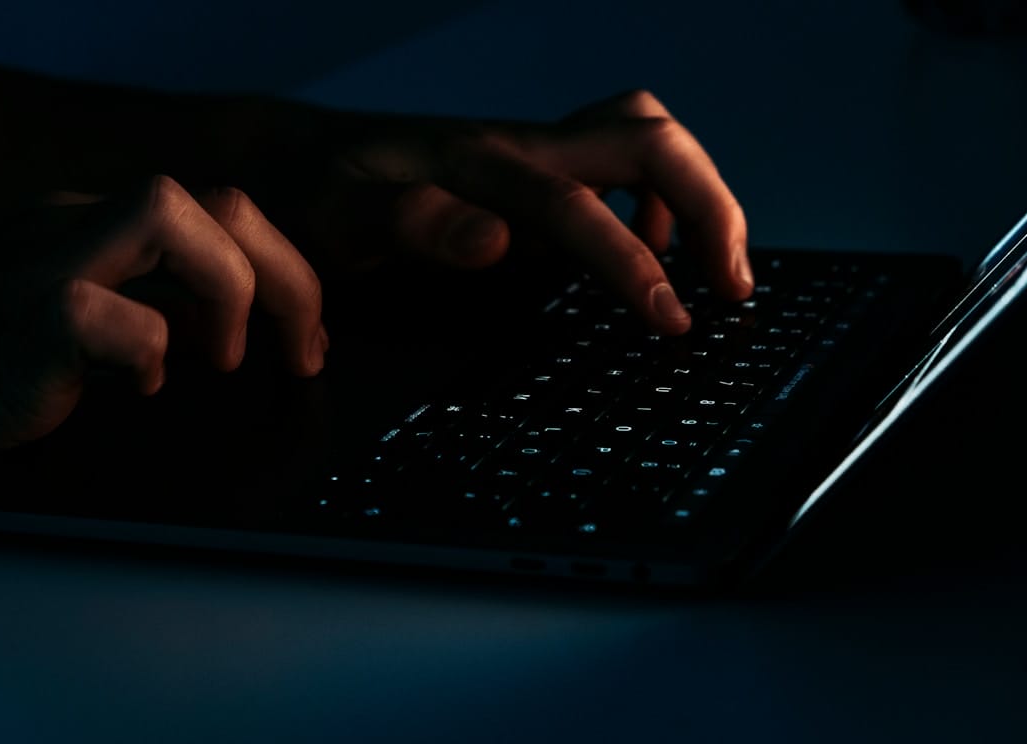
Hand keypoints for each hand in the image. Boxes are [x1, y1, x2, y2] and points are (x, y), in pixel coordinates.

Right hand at [0, 175, 324, 475]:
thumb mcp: (78, 329)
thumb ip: (148, 318)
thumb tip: (236, 347)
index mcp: (101, 233)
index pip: (223, 214)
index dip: (288, 270)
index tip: (310, 338)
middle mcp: (79, 230)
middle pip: (221, 204)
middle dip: (291, 277)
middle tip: (304, 352)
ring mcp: (44, 265)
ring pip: (168, 214)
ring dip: (231, 290)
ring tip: (228, 359)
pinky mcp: (15, 321)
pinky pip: (98, 312)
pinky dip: (143, 352)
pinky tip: (139, 390)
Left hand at [256, 89, 751, 334]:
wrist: (294, 158)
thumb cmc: (311, 196)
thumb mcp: (331, 218)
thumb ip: (405, 224)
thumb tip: (497, 240)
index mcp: (474, 164)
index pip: (575, 206)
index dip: (630, 262)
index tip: (672, 322)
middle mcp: (514, 146)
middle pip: (642, 139)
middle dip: (708, 205)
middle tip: (732, 286)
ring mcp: (528, 151)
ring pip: (641, 138)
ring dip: (696, 194)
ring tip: (717, 270)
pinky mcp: (531, 167)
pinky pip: (618, 161)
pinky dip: (658, 198)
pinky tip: (653, 243)